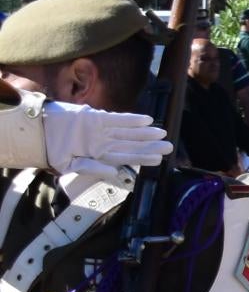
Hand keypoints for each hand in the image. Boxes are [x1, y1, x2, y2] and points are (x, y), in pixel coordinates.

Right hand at [41, 103, 169, 173]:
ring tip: (161, 133)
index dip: (142, 158)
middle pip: (131, 145)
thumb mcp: (69, 165)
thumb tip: (114, 174)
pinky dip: (131, 119)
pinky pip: (116, 118)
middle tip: (168, 147)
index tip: (159, 160)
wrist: (36, 133)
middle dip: (149, 146)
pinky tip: (146, 120)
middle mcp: (103, 142)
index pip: (126, 157)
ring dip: (144, 133)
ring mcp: (100, 130)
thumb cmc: (51, 152)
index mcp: (99, 155)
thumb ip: (91, 168)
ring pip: (127, 132)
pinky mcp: (95, 117)